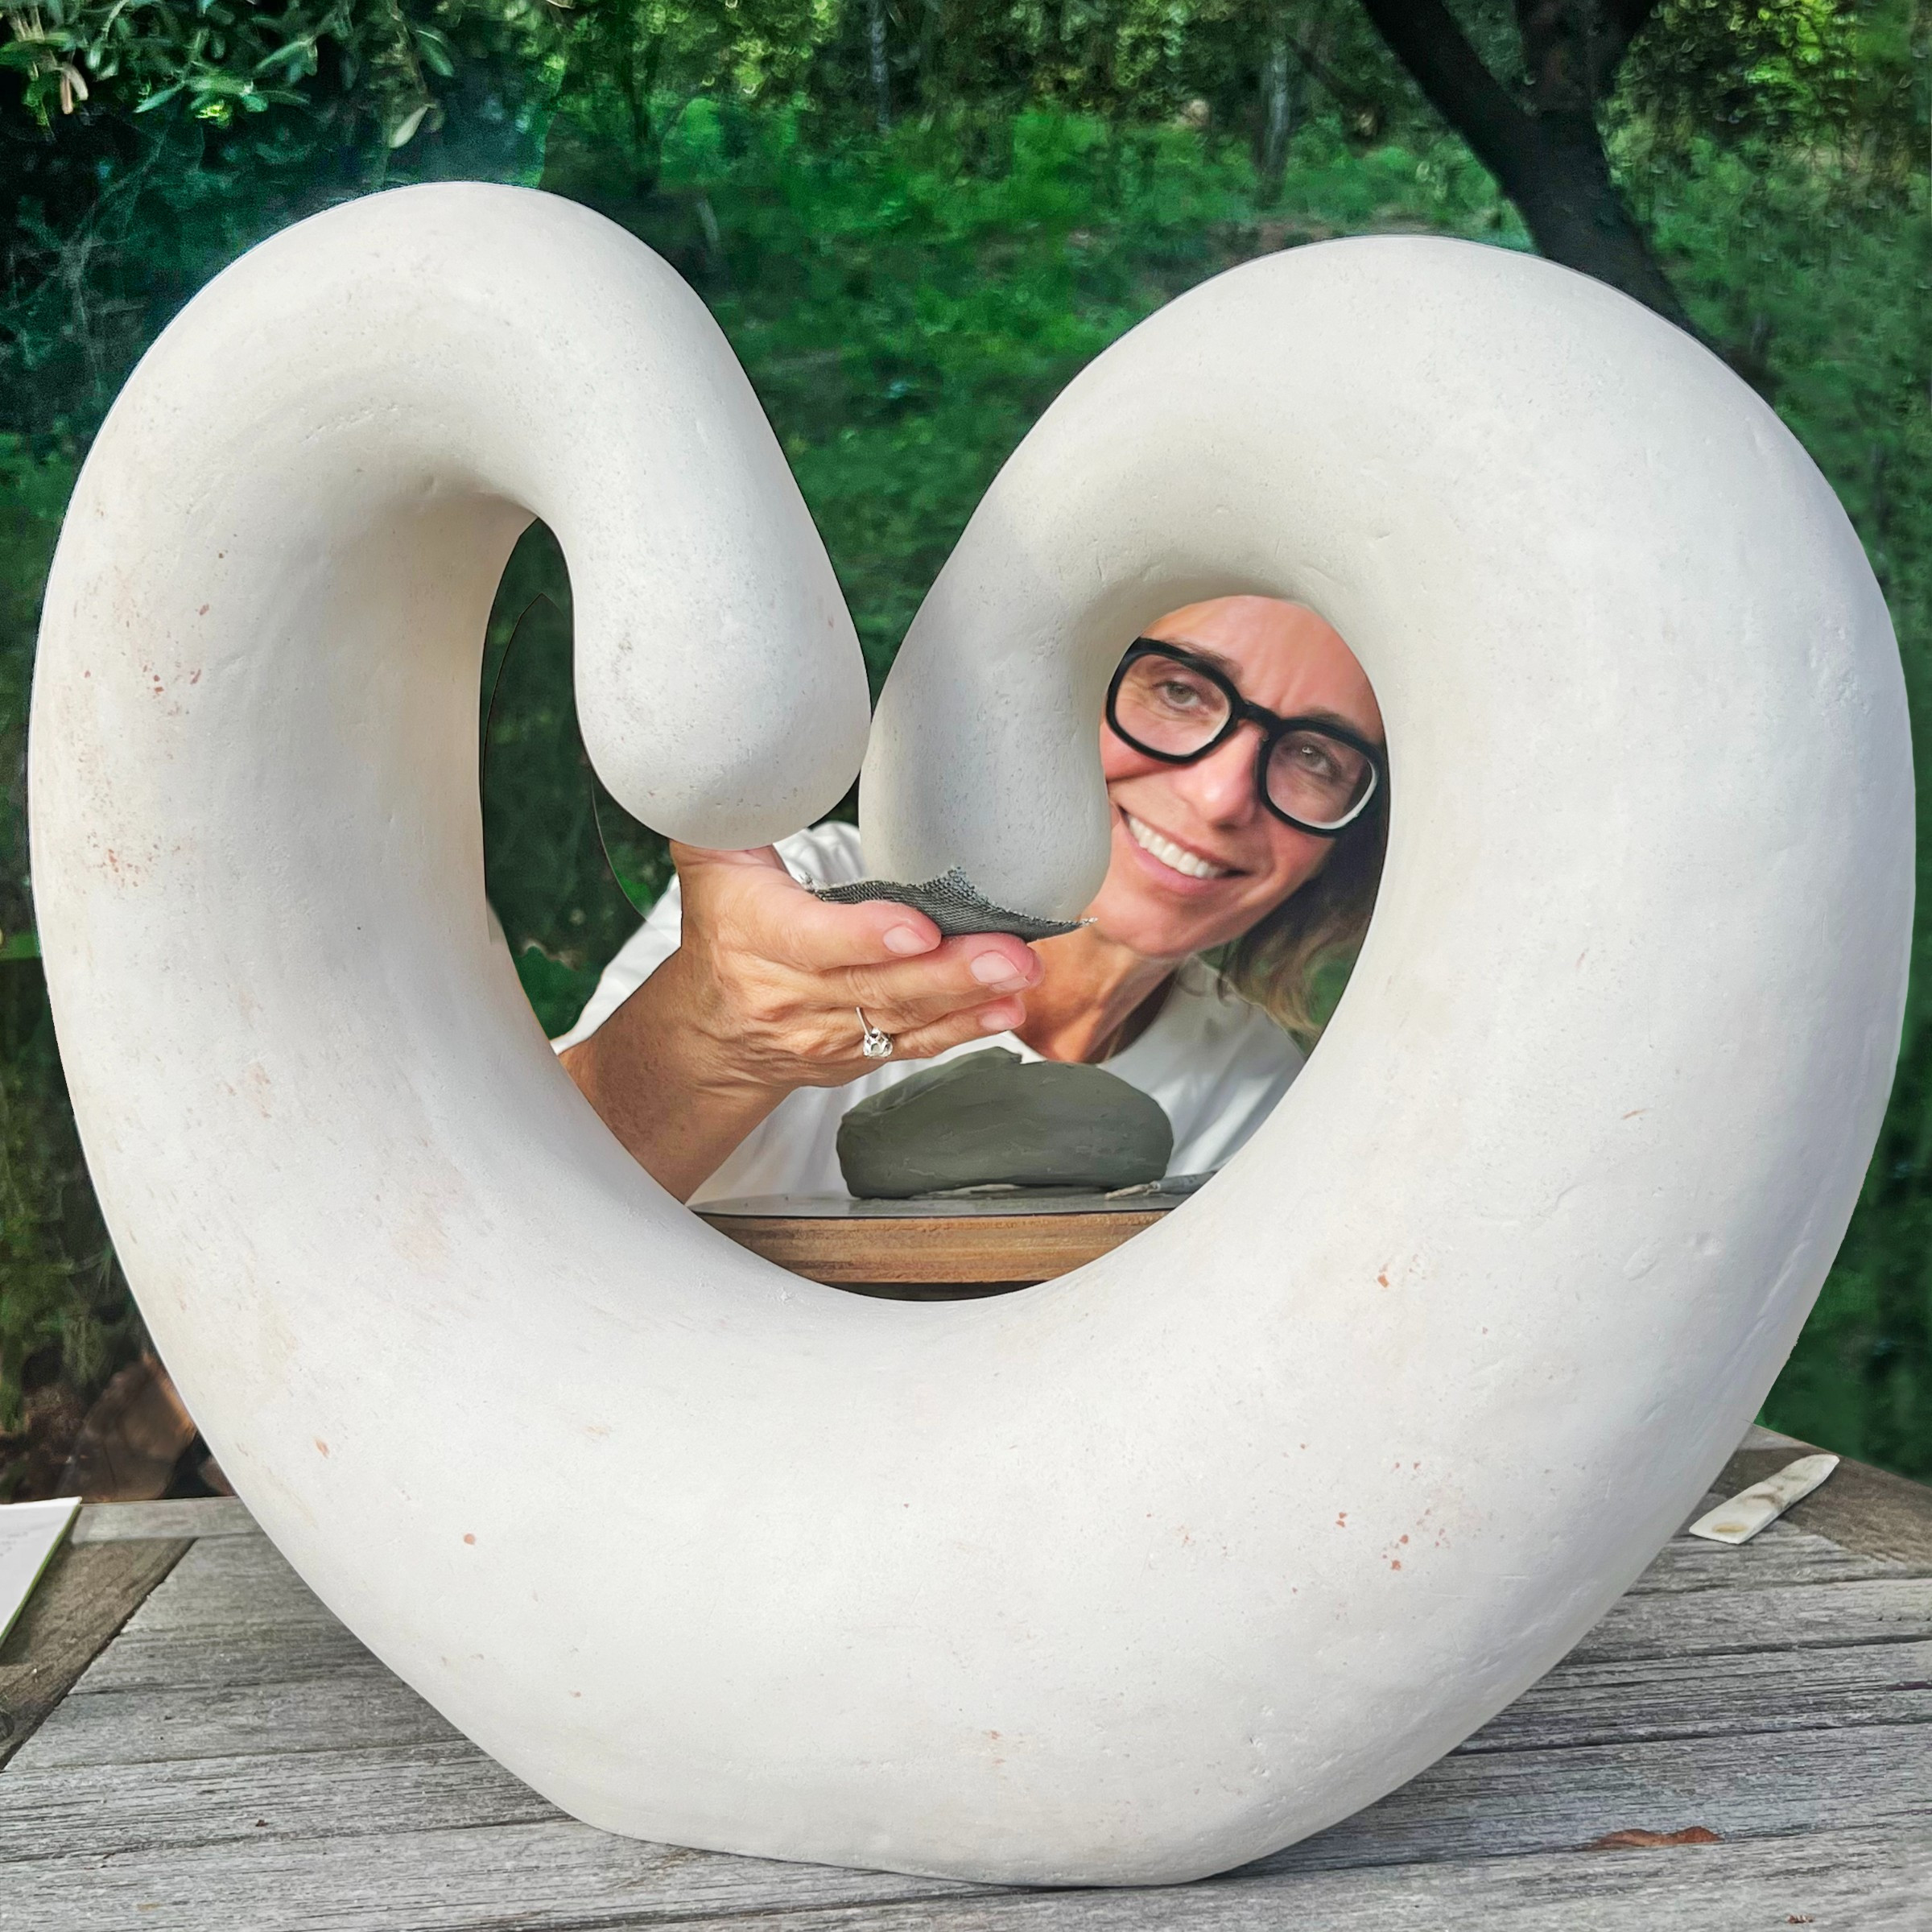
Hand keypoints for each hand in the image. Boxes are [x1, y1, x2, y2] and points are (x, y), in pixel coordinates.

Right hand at [560, 841, 1043, 1199]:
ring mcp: (827, 1032)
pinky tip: (1007, 1008)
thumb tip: (760, 744)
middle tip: (1012, 953)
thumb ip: (737, 812)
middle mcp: (791, 992)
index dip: (867, 936)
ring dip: (970, 997)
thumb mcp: (710, 863)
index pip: (812, 940)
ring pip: (904, 1017)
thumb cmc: (722, 927)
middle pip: (877, 985)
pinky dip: (966, 1028)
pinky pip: (917, 1044)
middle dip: (951, 971)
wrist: (712, 1033)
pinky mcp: (860, 1053)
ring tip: (1023, 972)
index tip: (922, 928)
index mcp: (755, 934)